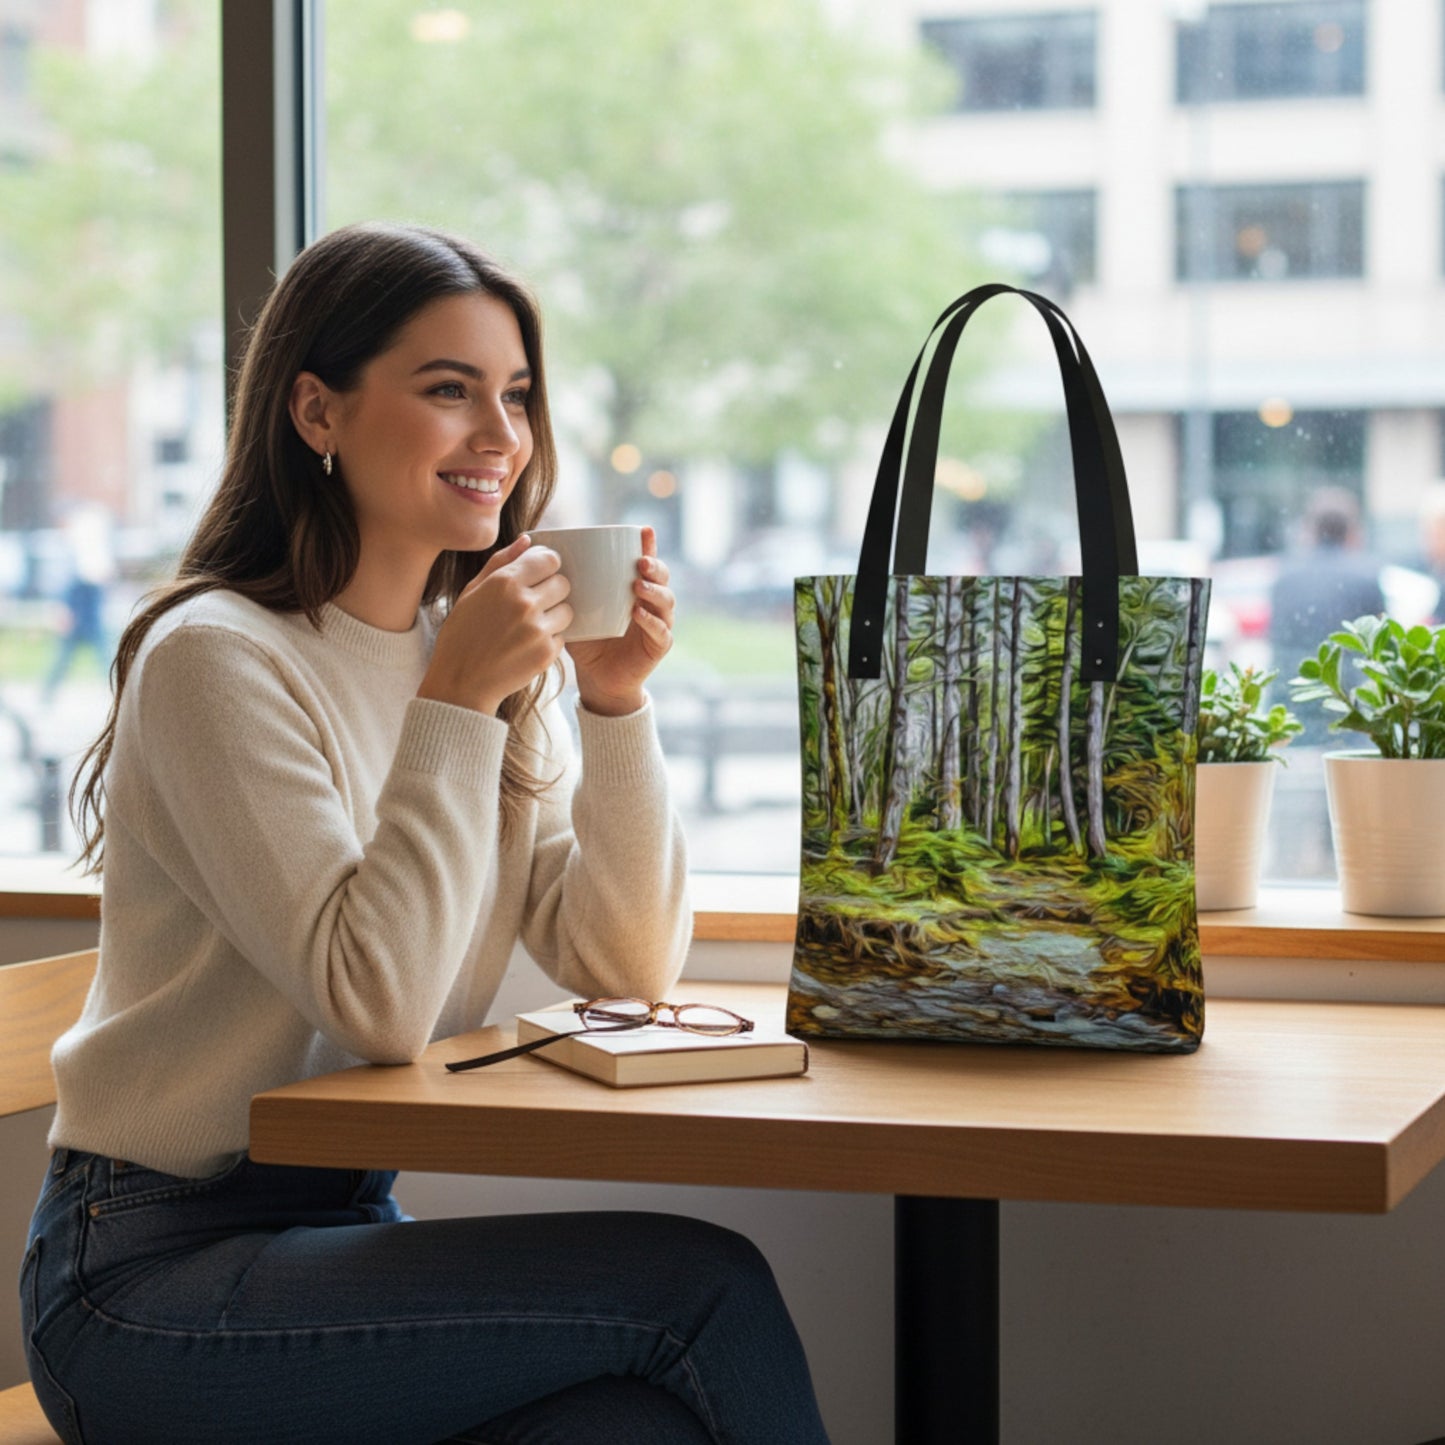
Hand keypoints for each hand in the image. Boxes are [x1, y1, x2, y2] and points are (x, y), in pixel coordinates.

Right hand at [417, 535, 572, 714]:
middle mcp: (524, 603)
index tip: (539, 575)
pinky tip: (527, 646)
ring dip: (554, 616)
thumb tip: (527, 539)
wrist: (460, 683)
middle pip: (564, 583)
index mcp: (504, 582)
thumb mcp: (471, 592)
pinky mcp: (546, 653)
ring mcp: (537, 629)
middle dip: (552, 591)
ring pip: (568, 611)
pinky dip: (550, 640)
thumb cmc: (462, 635)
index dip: (546, 566)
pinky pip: (563, 637)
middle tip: (534, 604)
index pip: (550, 559)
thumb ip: (501, 562)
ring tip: (530, 627)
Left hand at [568, 526, 674, 715]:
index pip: (645, 562)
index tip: (644, 530)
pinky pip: (662, 632)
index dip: (648, 545)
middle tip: (640, 562)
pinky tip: (637, 614)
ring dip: (654, 591)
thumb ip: (567, 585)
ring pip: (667, 602)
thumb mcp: (576, 608)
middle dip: (654, 566)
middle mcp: (651, 602)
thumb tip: (539, 553)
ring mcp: (658, 623)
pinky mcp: (659, 646)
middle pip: (663, 577)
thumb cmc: (587, 638)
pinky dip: (651, 621)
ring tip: (637, 585)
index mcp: (634, 588)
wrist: (597, 677)